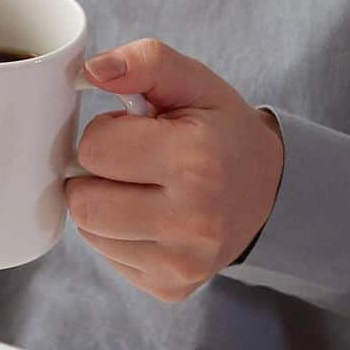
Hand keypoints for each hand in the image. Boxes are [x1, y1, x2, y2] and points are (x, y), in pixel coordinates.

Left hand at [66, 39, 283, 301]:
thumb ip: (143, 62)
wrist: (267, 192)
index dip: (107, 132)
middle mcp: (191, 223)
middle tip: (131, 163)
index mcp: (195, 163)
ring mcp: (180, 264)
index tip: (137, 132)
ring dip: (102, 205)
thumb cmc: (219, 132)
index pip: (94, 148)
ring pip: (89, 232)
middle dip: (96, 175)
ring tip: (140, 189)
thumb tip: (90, 71)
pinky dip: (117, 235)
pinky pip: (107, 258)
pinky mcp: (168, 288)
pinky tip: (149, 218)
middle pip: (82, 201)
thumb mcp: (191, 82)